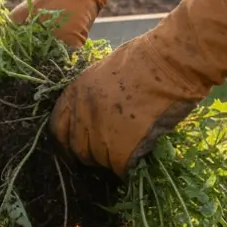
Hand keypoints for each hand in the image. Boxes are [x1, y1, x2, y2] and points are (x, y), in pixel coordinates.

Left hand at [50, 0, 226, 175]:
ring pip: (99, 160)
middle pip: (77, 149)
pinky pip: (119, 167)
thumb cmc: (144, 58)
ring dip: (111, 160)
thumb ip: (93, 96)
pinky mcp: (122, 147)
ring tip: (127, 151)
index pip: (57, 128)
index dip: (66, 142)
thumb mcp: (103, 72)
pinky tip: (136, 160)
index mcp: (74, 93)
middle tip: (106, 153)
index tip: (74, 149)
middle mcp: (82, 115)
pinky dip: (127, 168)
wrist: (169, 63)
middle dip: (89, 154)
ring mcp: (101, 132)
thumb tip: (95, 114)